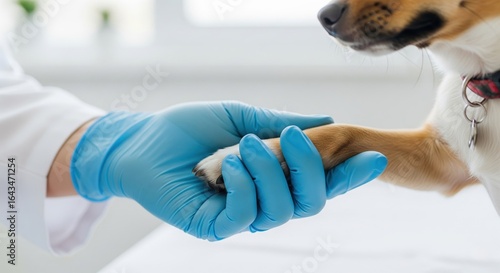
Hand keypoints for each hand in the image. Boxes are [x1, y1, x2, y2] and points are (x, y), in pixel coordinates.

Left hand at [70, 101, 386, 239]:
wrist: (143, 140)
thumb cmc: (190, 128)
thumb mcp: (241, 117)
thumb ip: (281, 123)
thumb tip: (328, 122)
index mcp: (274, 175)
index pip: (320, 182)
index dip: (348, 175)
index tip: (374, 158)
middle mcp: (264, 200)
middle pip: (311, 203)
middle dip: (310, 167)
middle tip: (290, 134)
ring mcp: (241, 216)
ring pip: (282, 210)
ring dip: (270, 171)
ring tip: (243, 144)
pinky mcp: (215, 226)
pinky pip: (246, 216)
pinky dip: (246, 186)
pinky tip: (229, 163)